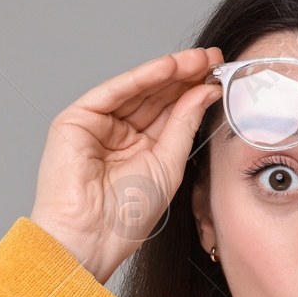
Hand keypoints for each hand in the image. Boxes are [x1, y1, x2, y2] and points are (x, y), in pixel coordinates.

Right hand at [27, 46, 224, 283]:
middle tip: (215, 58)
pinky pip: (114, 91)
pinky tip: (168, 67)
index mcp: (141, 147)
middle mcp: (118, 132)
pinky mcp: (76, 119)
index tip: (221, 74)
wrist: (92, 237)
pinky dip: (141, 77)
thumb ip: (184, 124)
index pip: (170, 110)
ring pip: (137, 89)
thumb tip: (205, 91)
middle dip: (185, 76)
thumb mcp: (168, 164)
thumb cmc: (126, 216)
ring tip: (198, 59)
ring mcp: (97, 124)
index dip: (194, 90)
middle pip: (156, 95)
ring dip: (168, 71)